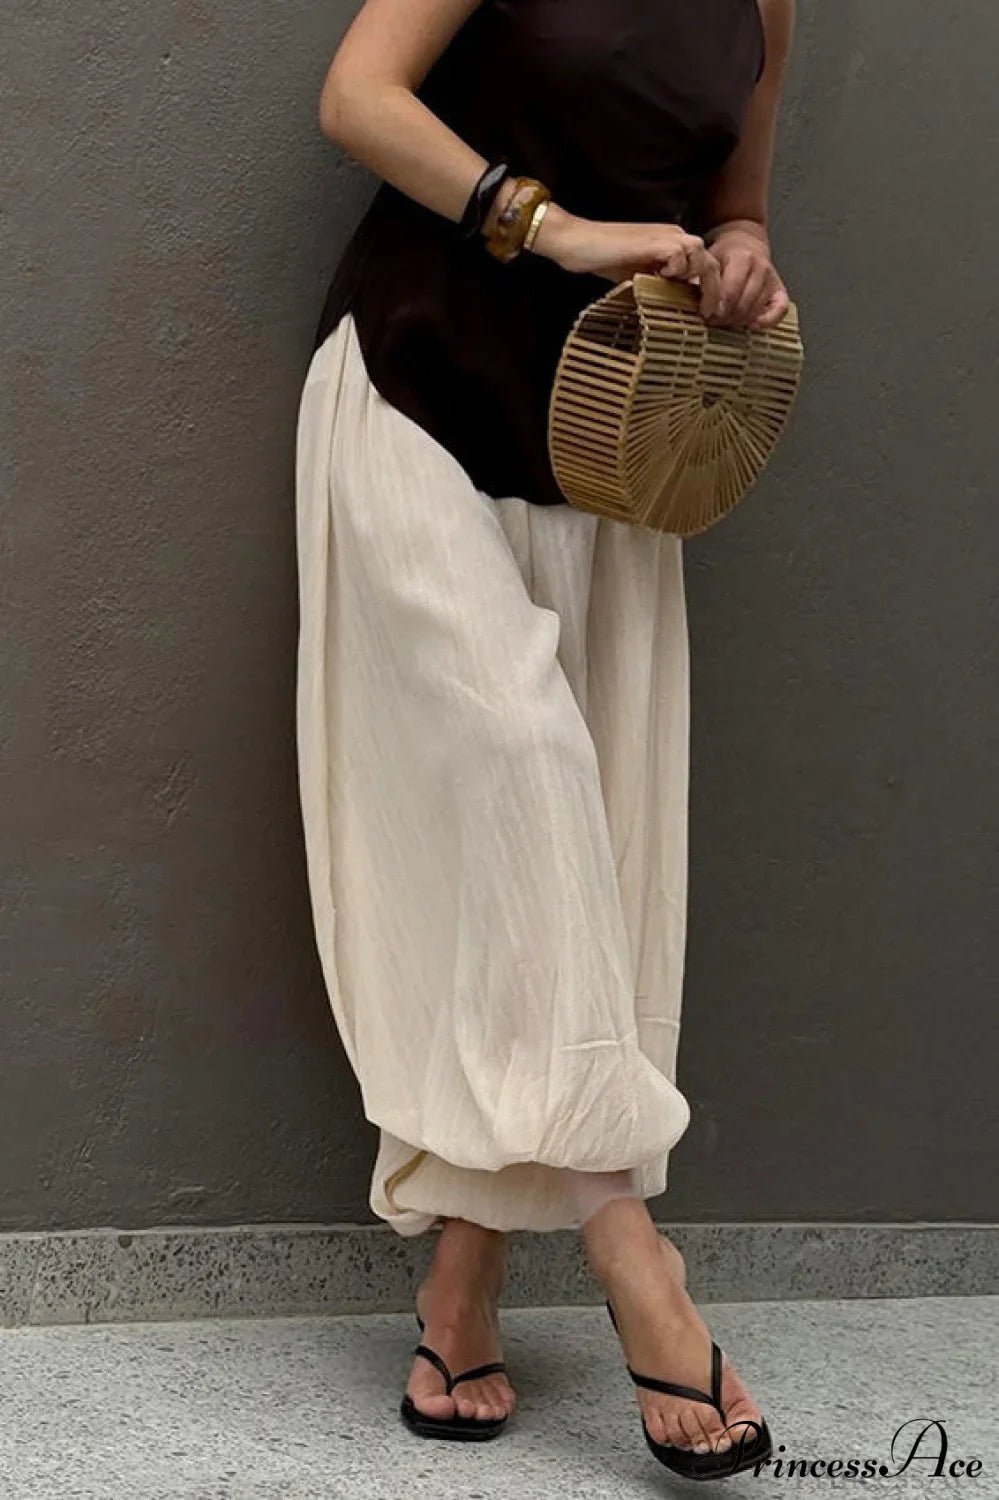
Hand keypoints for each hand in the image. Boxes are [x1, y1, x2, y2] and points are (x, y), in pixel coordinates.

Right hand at [533, 207, 723, 314]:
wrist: (577, 241)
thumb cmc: (602, 258)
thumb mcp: (638, 275)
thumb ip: (660, 284)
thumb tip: (678, 306)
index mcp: (672, 242)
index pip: (705, 264)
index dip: (710, 289)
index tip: (706, 315)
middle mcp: (675, 235)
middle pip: (711, 261)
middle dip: (714, 291)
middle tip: (708, 317)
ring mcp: (667, 236)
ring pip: (703, 257)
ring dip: (702, 284)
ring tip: (695, 306)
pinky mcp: (656, 241)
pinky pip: (683, 257)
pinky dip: (680, 272)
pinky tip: (665, 282)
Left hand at [702, 225, 789, 330]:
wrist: (745, 243)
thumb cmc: (725, 255)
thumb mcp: (710, 260)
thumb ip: (706, 280)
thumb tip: (694, 302)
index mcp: (743, 258)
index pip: (730, 292)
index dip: (716, 308)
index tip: (705, 315)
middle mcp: (761, 268)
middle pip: (742, 305)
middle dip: (725, 317)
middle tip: (712, 321)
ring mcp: (772, 279)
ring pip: (756, 310)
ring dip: (739, 321)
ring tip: (724, 321)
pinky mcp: (780, 290)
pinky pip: (780, 310)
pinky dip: (767, 321)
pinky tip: (752, 325)